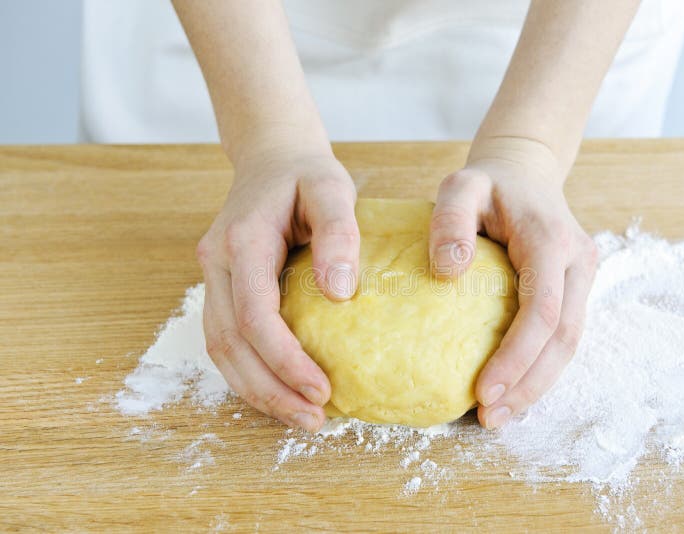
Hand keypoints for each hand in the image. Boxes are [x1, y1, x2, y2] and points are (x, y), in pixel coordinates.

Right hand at [196, 146, 359, 431]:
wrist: (271, 156)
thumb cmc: (306, 173)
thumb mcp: (331, 187)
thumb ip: (338, 232)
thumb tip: (341, 293)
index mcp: (242, 240)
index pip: (253, 316)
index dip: (284, 359)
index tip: (321, 388)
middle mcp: (217, 263)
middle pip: (229, 344)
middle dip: (269, 389)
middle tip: (314, 419)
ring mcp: (213, 277)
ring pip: (220, 349)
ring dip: (257, 390)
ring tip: (302, 417)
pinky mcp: (222, 288)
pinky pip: (226, 339)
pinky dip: (251, 372)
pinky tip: (282, 390)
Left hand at [429, 138, 597, 429]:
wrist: (527, 172)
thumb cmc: (488, 182)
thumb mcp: (460, 185)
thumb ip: (450, 219)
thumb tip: (448, 271)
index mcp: (551, 240)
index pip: (543, 310)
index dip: (517, 356)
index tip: (483, 390)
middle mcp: (577, 261)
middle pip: (564, 337)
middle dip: (529, 384)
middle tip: (489, 417)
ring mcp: (582, 275)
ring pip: (570, 343)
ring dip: (537, 384)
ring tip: (500, 415)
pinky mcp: (575, 287)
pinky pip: (563, 335)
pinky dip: (540, 367)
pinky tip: (514, 390)